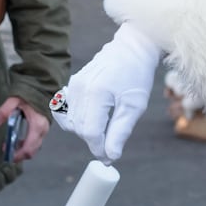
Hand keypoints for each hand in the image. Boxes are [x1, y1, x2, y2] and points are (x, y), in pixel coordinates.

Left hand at [0, 97, 47, 161]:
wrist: (43, 86)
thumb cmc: (30, 93)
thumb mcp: (14, 100)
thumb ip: (4, 111)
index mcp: (37, 125)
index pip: (29, 148)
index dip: (18, 155)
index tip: (8, 155)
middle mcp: (43, 130)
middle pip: (33, 151)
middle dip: (20, 155)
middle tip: (7, 152)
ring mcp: (45, 129)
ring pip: (35, 147)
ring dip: (23, 150)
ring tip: (11, 146)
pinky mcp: (44, 128)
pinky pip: (36, 141)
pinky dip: (28, 144)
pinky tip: (19, 140)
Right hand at [51, 23, 160, 161]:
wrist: (131, 49)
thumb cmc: (136, 75)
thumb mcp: (134, 106)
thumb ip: (120, 132)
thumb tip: (110, 156)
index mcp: (96, 94)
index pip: (90, 133)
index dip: (99, 149)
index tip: (110, 157)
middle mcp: (80, 89)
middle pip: (80, 129)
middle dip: (94, 141)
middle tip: (112, 141)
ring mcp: (73, 85)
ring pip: (72, 122)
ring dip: (87, 130)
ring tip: (106, 125)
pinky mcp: (72, 84)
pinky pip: (68, 111)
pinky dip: (78, 119)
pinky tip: (93, 117)